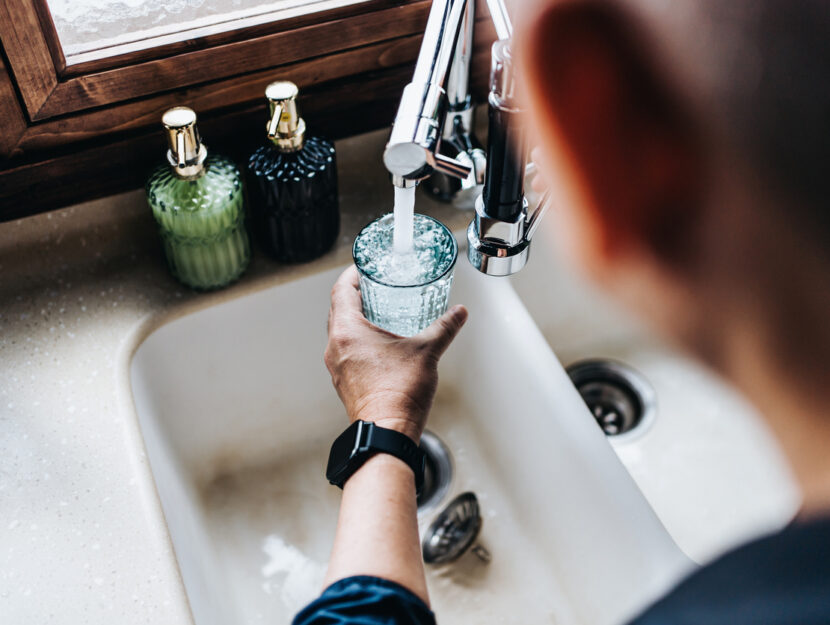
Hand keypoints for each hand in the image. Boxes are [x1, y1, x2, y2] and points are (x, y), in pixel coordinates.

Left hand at [324, 265, 467, 441]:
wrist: (387, 434)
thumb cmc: (399, 394)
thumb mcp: (426, 352)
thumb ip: (444, 328)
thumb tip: (459, 313)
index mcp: (347, 332)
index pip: (341, 291)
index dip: (352, 275)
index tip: (363, 267)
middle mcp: (335, 347)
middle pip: (338, 310)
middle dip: (355, 296)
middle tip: (374, 286)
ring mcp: (337, 367)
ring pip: (340, 332)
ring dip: (355, 319)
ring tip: (378, 312)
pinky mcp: (344, 382)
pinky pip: (345, 352)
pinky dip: (358, 341)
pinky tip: (379, 344)